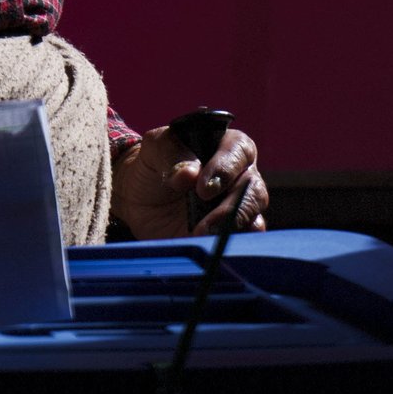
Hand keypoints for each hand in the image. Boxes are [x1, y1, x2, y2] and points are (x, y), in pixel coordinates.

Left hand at [113, 124, 267, 239]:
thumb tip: (189, 173)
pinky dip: (230, 244)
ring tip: (203, 236)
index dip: (225, 169)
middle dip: (234, 208)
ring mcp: (238, 206)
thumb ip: (170, 153)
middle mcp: (241, 175)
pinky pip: (243, 240)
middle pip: (253, 189)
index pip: (239, 151)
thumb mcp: (154, 148)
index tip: (203, 189)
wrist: (139, 197)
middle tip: (207, 224)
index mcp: (227, 146)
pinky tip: (211, 247)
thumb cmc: (153, 163)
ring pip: (253, 217)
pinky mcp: (231, 232)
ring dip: (232, 228)